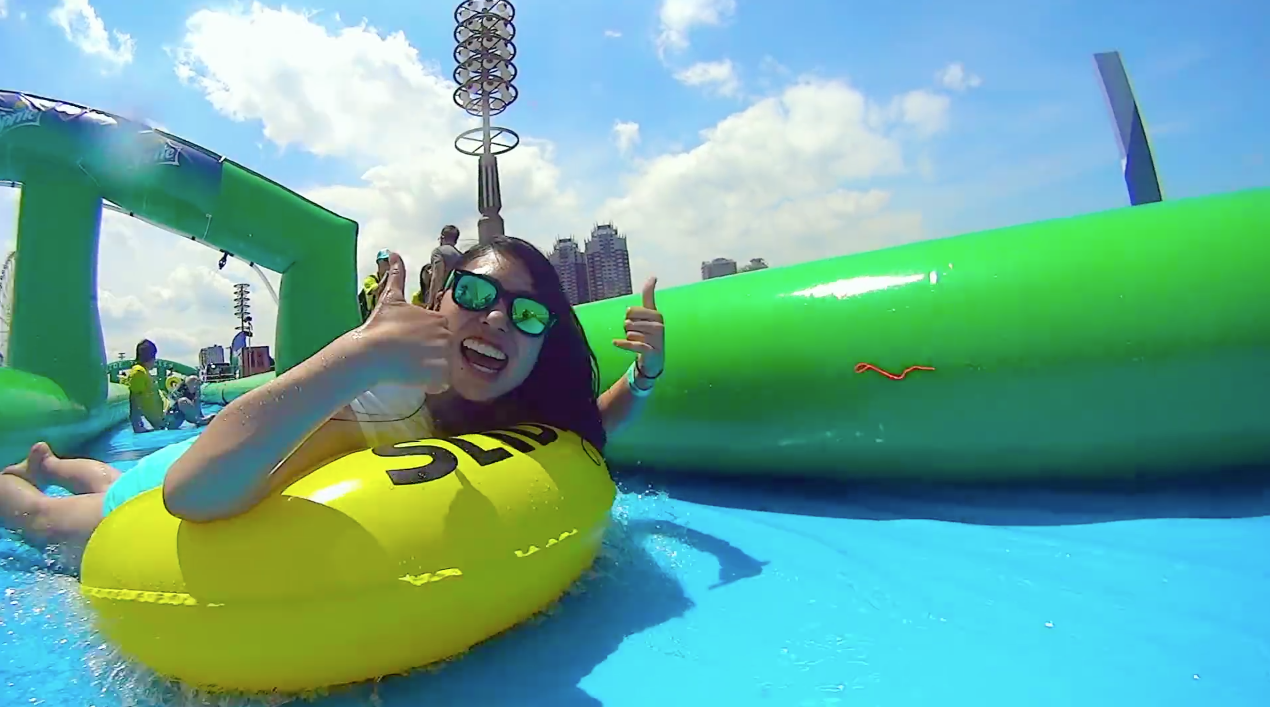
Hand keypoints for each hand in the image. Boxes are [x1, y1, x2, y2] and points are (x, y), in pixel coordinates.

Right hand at [356, 252, 450, 392]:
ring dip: (429, 370)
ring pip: (443, 367)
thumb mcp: (390, 299)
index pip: (440, 334)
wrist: (369, 353)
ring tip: (409, 367)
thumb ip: (396, 276)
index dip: (425, 341)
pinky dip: (430, 384)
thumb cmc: (378, 327)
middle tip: (407, 357)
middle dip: (428, 356)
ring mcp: (445, 355)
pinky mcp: (440, 374)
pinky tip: (414, 378)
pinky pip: (441, 383)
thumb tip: (393, 253)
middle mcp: (446, 334)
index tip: (408, 344)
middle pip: (443, 351)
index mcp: (438, 318)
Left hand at [613, 277, 664, 376]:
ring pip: (629, 333)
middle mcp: (659, 325)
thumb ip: (649, 296)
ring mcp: (656, 339)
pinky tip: (615, 342)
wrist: (655, 358)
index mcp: (657, 314)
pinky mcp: (651, 350)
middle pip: (628, 322)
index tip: (634, 318)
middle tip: (637, 333)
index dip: (628, 315)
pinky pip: (632, 344)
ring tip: (638, 341)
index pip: (632, 310)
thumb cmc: (650, 332)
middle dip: (628, 328)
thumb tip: (652, 276)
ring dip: (629, 338)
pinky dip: (622, 344)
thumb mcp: (650, 313)